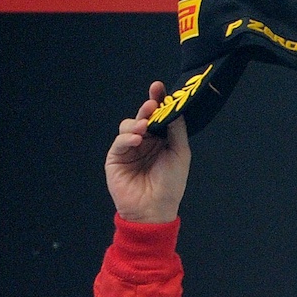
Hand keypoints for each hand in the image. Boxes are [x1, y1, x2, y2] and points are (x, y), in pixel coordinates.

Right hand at [106, 82, 189, 223]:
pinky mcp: (116, 157)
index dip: (158, 101)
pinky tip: (137, 140)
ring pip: (129, 126)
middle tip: (152, 104)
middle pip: (143, 117)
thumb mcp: (180, 155)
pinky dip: (128, 138)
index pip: (159, 116)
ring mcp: (129, 148)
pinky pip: (120, 142)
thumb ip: (176, 131)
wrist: (154, 209)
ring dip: (137, 123)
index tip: (158, 87)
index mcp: (161, 140)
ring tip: (145, 127)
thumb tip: (175, 109)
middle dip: (147, 108)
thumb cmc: (170, 184)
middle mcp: (145, 141)